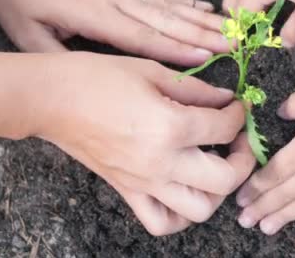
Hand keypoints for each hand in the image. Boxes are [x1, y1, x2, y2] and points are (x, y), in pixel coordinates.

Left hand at [0, 0, 227, 65]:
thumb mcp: (28, 36)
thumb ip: (62, 60)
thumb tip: (92, 84)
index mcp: (95, 17)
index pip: (142, 37)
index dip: (176, 48)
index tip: (207, 56)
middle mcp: (116, 0)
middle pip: (166, 20)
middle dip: (203, 33)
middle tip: (234, 44)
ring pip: (169, 5)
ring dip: (201, 18)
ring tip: (229, 28)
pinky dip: (184, 1)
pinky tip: (203, 5)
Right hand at [35, 53, 254, 234]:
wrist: (51, 99)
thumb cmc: (97, 78)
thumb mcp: (153, 71)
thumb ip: (196, 89)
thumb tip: (225, 99)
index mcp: (170, 127)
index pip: (225, 128)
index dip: (239, 114)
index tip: (237, 105)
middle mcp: (162, 162)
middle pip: (225, 179)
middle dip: (243, 159)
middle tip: (239, 140)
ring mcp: (144, 183)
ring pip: (199, 210)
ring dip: (217, 191)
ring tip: (215, 167)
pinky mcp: (128, 192)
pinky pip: (161, 222)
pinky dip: (180, 216)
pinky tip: (185, 191)